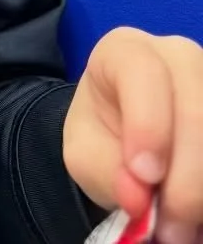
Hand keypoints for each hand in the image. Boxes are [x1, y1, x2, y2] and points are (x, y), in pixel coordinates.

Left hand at [64, 27, 202, 239]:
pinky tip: (198, 214)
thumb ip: (106, 170)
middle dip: (186, 179)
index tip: (143, 176)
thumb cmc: (106, 136)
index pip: (142, 71)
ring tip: (184, 228)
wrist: (130, 142)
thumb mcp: (87, 154)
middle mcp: (178, 57)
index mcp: (126, 51)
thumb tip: (139, 199)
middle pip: (195, 108)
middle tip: (171, 228)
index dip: (148, 126)